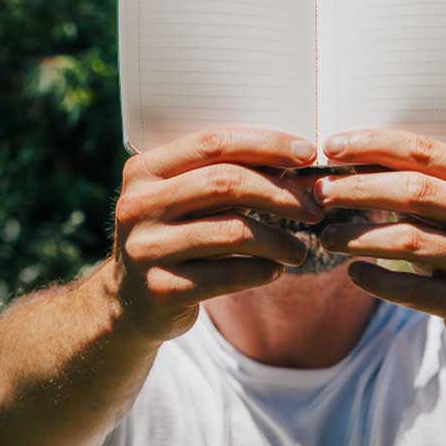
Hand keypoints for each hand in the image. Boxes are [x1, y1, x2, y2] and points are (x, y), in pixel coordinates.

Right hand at [113, 128, 323, 340]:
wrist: (130, 302)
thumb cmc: (176, 236)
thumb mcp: (183, 199)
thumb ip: (224, 176)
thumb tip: (301, 159)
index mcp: (145, 169)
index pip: (213, 143)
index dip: (267, 144)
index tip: (308, 154)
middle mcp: (138, 205)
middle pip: (225, 183)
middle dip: (281, 193)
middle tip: (315, 207)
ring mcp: (146, 249)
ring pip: (232, 231)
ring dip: (278, 239)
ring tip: (299, 250)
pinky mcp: (160, 289)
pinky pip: (227, 276)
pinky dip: (261, 271)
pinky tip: (275, 270)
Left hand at [314, 130, 445, 351]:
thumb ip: (415, 183)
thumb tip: (341, 156)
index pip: (423, 151)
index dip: (373, 146)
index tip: (330, 147)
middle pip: (414, 191)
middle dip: (358, 189)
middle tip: (319, 192)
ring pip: (409, 241)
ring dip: (358, 236)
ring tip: (325, 236)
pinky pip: (412, 290)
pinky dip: (376, 279)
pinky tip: (352, 272)